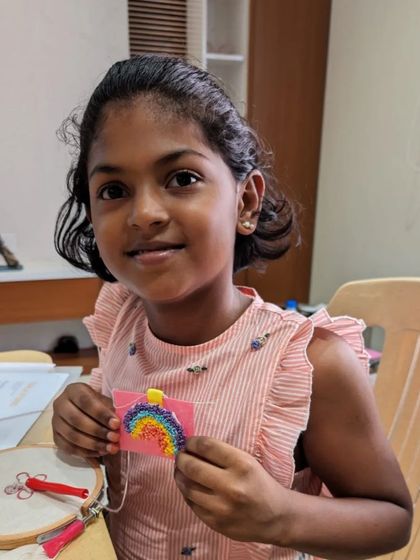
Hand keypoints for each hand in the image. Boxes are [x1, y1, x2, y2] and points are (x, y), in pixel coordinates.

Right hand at [52, 383, 119, 457]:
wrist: (82, 408)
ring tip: (110, 448)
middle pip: (77, 420)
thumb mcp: (103, 400)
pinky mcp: (55, 437)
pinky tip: (100, 452)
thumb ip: (110, 410)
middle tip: (115, 438)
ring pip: (72, 436)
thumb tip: (118, 425)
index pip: (86, 401)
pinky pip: (68, 448)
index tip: (116, 424)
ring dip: (93, 444)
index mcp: (73, 390)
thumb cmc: (96, 403)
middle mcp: (60, 404)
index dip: (101, 414)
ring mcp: (55, 422)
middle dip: (98, 431)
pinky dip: (85, 452)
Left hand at [174, 436, 290, 543]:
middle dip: (181, 458)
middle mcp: (231, 486)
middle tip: (180, 455)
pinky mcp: (215, 523)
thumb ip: (222, 455)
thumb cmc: (260, 483)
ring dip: (179, 475)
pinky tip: (188, 486)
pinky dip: (186, 492)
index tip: (189, 442)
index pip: (207, 447)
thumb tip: (192, 447)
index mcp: (242, 465)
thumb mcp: (248, 461)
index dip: (193, 442)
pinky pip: (192, 504)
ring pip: (188, 487)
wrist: (276, 517)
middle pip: (193, 467)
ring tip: (180, 470)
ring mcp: (222, 508)